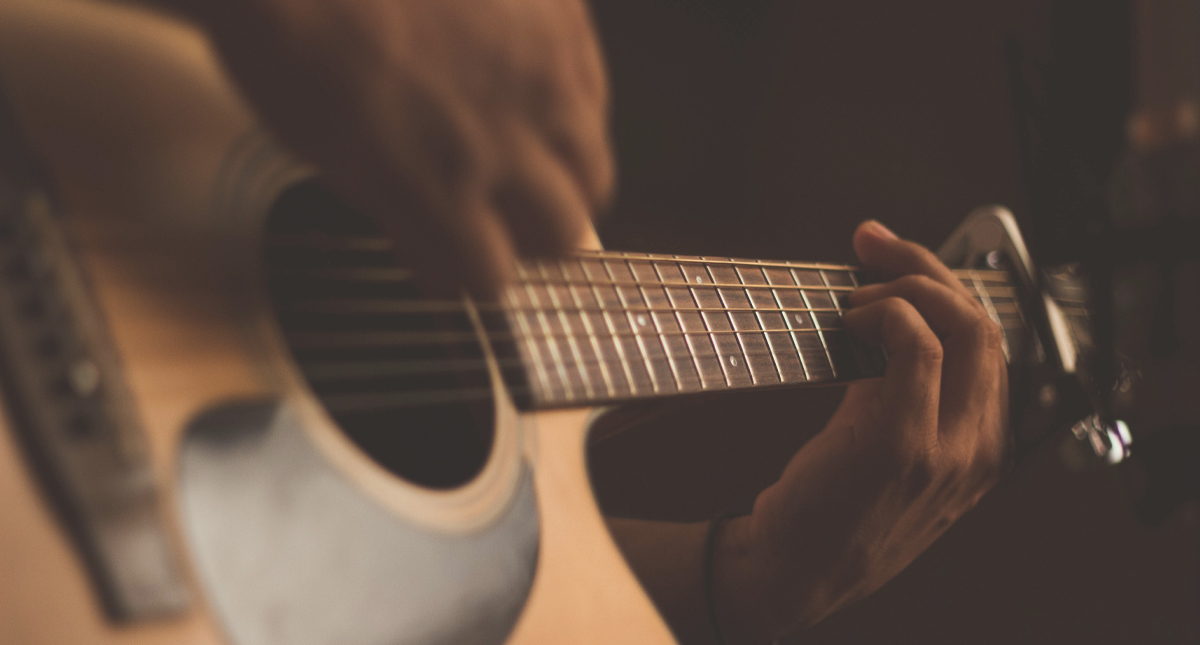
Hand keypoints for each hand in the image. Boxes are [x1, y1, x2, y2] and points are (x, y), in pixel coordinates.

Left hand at [190, 0, 612, 295]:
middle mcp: (507, 139)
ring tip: (527, 152)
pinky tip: (530, 88)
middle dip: (534, 236)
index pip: (491, 277)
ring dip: (563, 177)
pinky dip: (570, 106)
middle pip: (565, 233)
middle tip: (508, 218)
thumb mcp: (323, 149)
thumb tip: (431, 239)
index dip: (474, 273)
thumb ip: (396, 207)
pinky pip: (593, 88)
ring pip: (593, 165)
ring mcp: (545, 75)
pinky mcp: (563, 19)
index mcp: (437, 186)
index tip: (462, 258)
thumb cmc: (294, 31)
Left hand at [714, 221, 1008, 641]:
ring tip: (854, 296)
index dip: (945, 288)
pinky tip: (850, 322)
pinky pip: (916, 345)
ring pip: (961, 325)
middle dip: (930, 267)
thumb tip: (886, 314)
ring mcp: (947, 448)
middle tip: (874, 246)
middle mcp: (979, 449)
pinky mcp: (902, 442)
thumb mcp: (889, 451)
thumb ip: (904, 391)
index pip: (990, 344)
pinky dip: (885, 313)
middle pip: (985, 324)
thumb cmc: (830, 508)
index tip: (893, 258)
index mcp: (982, 450)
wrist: (792, 573)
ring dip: (904, 287)